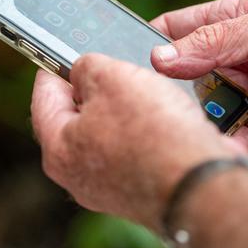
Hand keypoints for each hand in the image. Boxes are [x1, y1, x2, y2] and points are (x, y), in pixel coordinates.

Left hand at [31, 54, 245, 229]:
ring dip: (122, 112)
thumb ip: (87, 67)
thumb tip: (84, 71)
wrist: (203, 184)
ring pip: (108, 136)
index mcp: (59, 150)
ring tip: (145, 92)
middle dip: (92, 91)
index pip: (43, 98)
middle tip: (110, 68)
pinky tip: (164, 120)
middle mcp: (79, 177)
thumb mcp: (112, 77)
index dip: (53, 69)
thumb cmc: (155, 134)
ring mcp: (111, 190)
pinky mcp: (141, 192)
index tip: (62, 55)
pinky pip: (134, 153)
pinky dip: (144, 134)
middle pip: (75, 120)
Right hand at [151, 0, 247, 164]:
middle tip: (144, 111)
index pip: (176, 34)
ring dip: (193, 126)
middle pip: (183, 82)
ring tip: (177, 134)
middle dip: (166, 97)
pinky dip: (224, 150)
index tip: (119, 67)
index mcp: (232, 26)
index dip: (147, 48)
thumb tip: (158, 57)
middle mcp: (236, 66)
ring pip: (204, 118)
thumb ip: (216, 41)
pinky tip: (216, 152)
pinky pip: (234, 146)